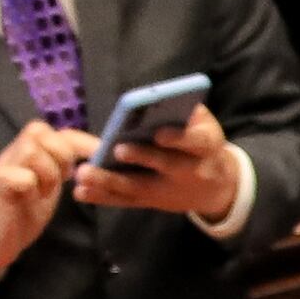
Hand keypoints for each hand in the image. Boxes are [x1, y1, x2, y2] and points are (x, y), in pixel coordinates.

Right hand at [0, 117, 96, 282]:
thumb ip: (63, 167)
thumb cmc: (24, 210)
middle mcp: (14, 152)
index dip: (82, 140)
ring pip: (30, 150)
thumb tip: (94, 157)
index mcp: (29, 151)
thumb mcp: (50, 184)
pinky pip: (21, 175)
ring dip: (47, 171)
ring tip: (45, 191)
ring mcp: (4, 166)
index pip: (57, 132)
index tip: (102, 155)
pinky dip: (32, 185)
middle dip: (61, 154)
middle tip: (64, 179)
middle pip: (40, 131)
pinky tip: (32, 199)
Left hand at [75, 97, 242, 222]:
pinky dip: (104, 197)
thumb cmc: (202, 144)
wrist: (218, 185)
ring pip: (140, 187)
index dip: (180, 138)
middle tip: (117, 150)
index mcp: (207, 148)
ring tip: (84, 174)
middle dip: (142, 157)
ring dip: (111, 181)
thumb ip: (186, 110)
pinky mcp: (154, 202)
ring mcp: (171, 190)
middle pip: (165, 165)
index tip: (160, 134)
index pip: (196, 142)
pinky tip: (81, 192)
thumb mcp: (205, 125)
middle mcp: (191, 171)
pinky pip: (128, 201)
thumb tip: (156, 96)